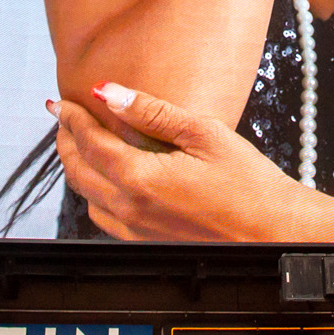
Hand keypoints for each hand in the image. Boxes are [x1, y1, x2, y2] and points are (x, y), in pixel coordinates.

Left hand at [54, 82, 316, 240]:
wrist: (273, 232)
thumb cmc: (248, 184)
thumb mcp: (202, 133)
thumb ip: (151, 112)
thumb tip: (109, 92)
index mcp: (141, 178)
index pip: (90, 143)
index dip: (71, 118)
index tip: (60, 101)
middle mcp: (131, 208)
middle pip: (79, 171)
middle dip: (65, 140)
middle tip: (62, 117)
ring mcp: (137, 230)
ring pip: (87, 197)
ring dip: (77, 167)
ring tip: (80, 143)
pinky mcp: (148, 241)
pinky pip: (104, 217)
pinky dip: (94, 193)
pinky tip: (107, 178)